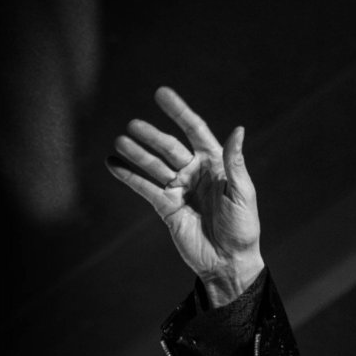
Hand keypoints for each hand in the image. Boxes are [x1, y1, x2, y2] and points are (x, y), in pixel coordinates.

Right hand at [107, 87, 264, 305]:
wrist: (230, 262)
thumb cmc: (243, 228)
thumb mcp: (242, 194)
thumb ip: (234, 163)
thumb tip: (238, 130)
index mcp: (216, 165)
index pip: (195, 131)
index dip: (179, 112)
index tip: (161, 92)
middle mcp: (195, 172)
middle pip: (169, 147)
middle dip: (152, 136)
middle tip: (133, 125)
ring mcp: (179, 188)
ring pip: (154, 165)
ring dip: (137, 153)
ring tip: (120, 142)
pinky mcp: (165, 206)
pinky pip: (143, 187)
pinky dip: (128, 175)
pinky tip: (112, 164)